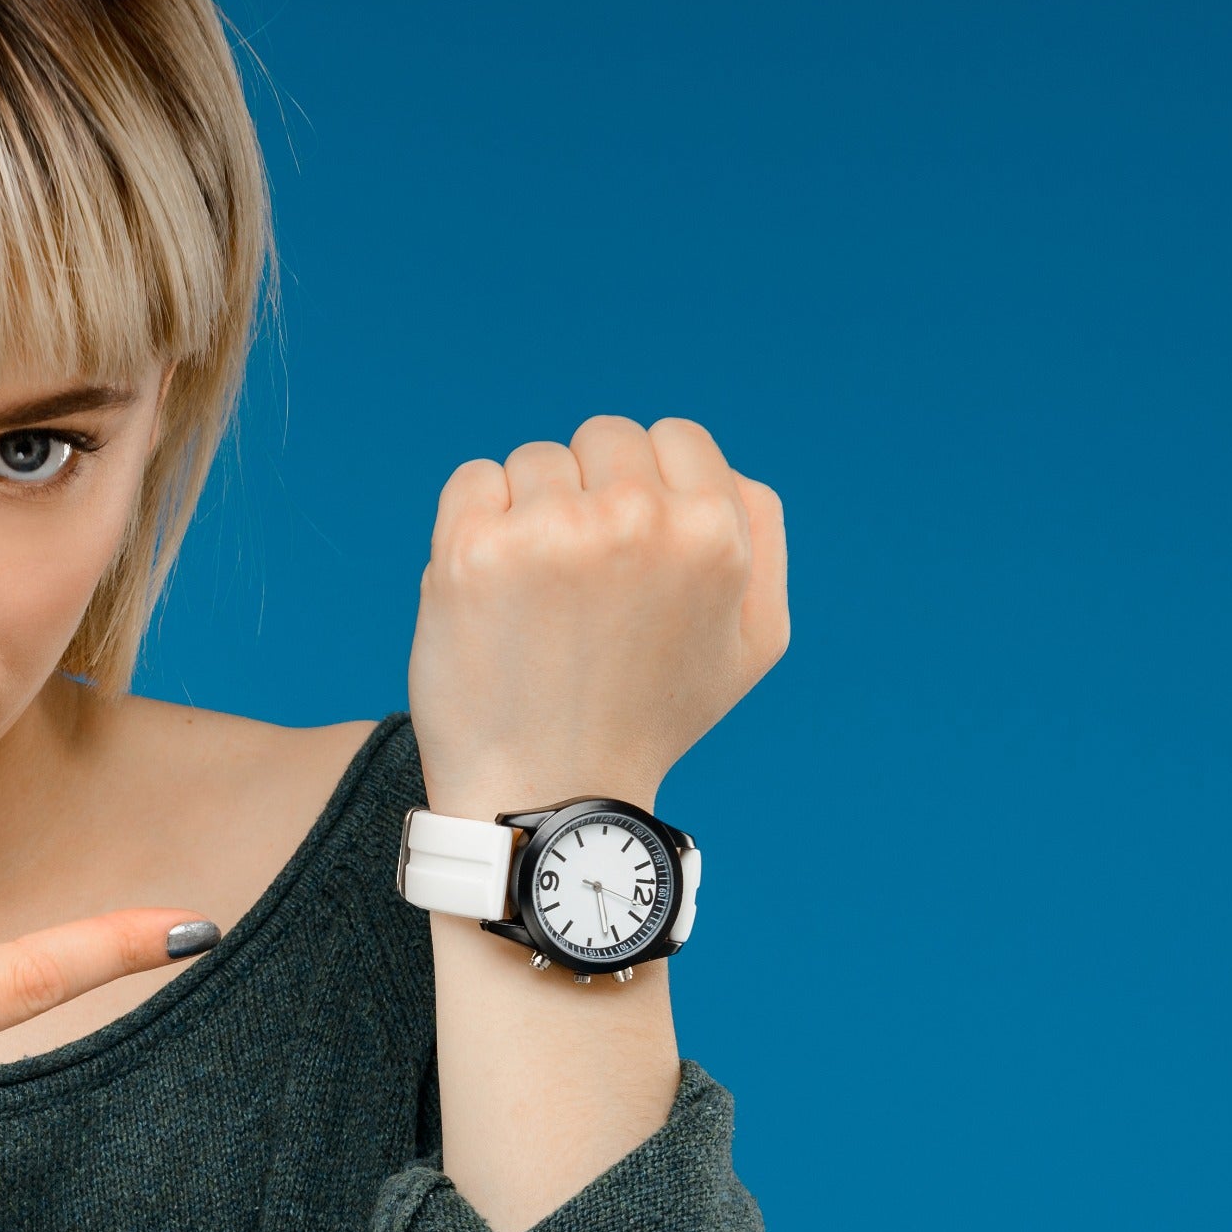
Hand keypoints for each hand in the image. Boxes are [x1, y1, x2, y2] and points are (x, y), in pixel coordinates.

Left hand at [405, 415, 787, 818]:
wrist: (549, 793)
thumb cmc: (650, 717)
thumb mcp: (752, 640)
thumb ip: (758, 535)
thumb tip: (722, 468)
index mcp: (712, 533)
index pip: (674, 437)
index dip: (650, 489)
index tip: (631, 553)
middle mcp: (635, 520)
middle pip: (604, 438)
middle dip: (591, 493)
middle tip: (584, 586)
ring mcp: (549, 532)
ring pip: (535, 461)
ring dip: (531, 513)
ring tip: (540, 601)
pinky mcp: (472, 550)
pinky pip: (473, 481)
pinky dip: (476, 525)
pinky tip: (494, 593)